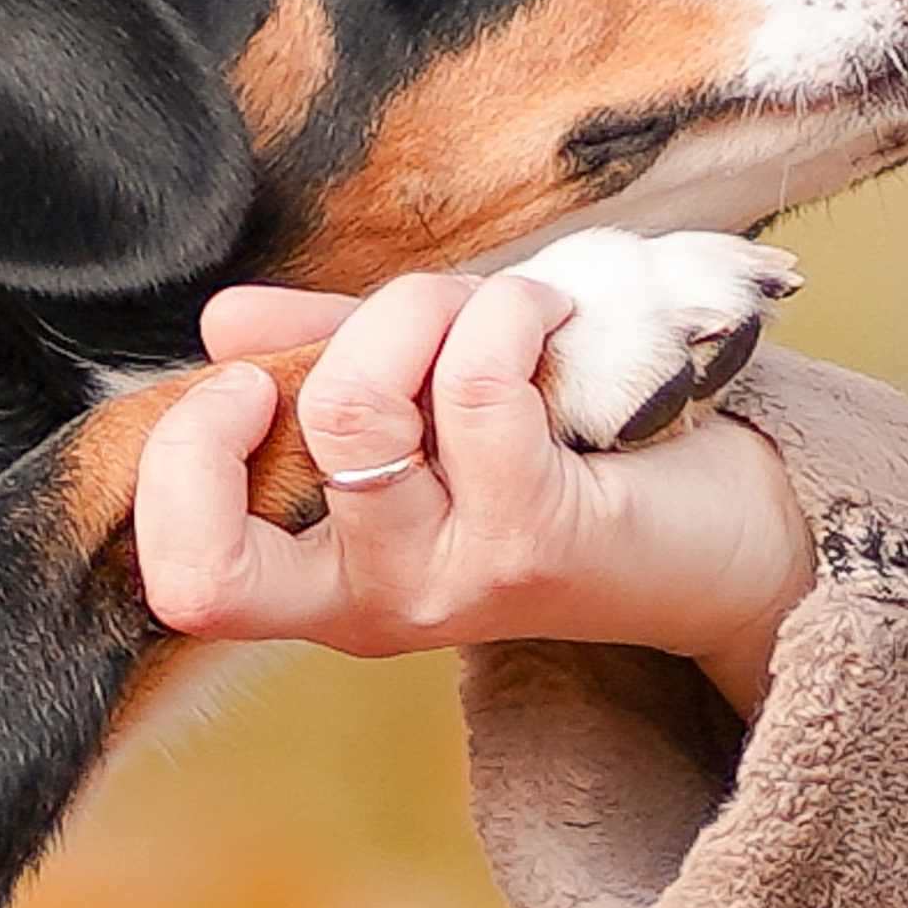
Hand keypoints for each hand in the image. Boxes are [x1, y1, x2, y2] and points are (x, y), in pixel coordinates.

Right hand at [135, 271, 816, 716]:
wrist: (728, 533)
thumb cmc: (567, 457)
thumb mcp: (426, 406)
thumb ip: (325, 366)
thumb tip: (220, 324)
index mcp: (324, 577)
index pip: (185, 581)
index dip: (179, 466)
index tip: (244, 386)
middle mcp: (373, 601)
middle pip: (229, 536)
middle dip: (246, 400)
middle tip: (363, 339)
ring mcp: (451, 579)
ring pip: (356, 412)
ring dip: (420, 309)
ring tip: (493, 307)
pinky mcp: (536, 539)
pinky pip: (474, 384)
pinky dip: (504, 312)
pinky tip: (551, 318)